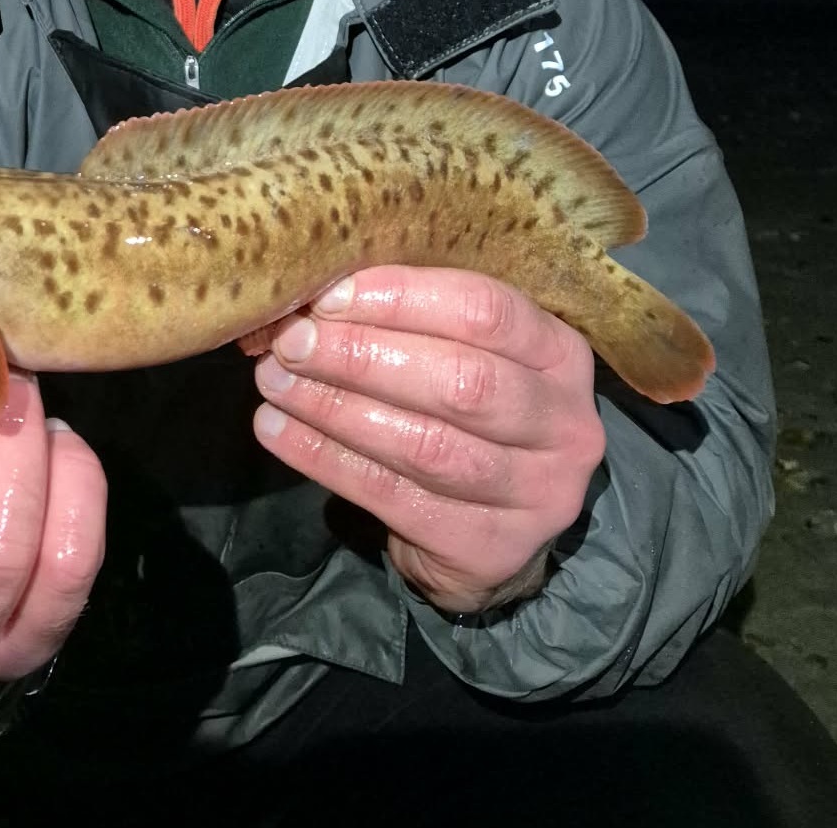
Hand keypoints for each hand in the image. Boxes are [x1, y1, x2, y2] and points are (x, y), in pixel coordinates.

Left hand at [252, 269, 603, 614]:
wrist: (491, 530)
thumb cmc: (466, 415)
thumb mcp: (464, 354)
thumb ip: (410, 321)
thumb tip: (312, 290)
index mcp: (560, 354)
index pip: (486, 310)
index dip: (403, 298)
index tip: (329, 296)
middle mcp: (563, 423)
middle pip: (460, 381)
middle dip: (362, 357)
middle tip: (291, 342)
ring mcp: (536, 493)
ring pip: (425, 444)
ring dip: (336, 408)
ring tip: (273, 383)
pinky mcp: (490, 547)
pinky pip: (394, 497)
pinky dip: (326, 459)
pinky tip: (277, 431)